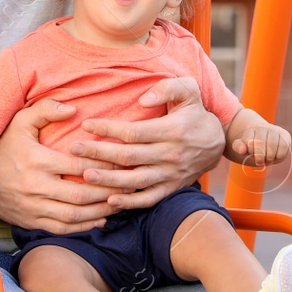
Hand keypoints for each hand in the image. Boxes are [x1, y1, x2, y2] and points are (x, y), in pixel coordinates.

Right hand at [0, 99, 119, 233]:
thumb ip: (46, 110)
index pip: (79, 164)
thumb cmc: (4, 147)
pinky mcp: (32, 221)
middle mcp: (36, 186)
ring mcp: (34, 207)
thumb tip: (73, 109)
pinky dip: (85, 226)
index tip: (124, 160)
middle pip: (81, 193)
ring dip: (101, 211)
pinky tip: (101, 219)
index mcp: (37, 160)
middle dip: (110, 190)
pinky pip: (63, 228)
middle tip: (131, 185)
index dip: (104, 163)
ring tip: (121, 203)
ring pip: (75, 215)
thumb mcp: (19, 121)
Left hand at [70, 77, 224, 211]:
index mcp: (173, 130)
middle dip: (99, 153)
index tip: (87, 125)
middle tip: (74, 149)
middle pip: (129, 156)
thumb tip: (143, 100)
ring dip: (109, 180)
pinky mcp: (170, 188)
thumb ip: (168, 89)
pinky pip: (148, 199)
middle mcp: (171, 154)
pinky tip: (109, 201)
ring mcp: (170, 174)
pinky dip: (129, 203)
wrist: (217, 142)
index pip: (134, 132)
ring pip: (135, 180)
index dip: (109, 129)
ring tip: (85, 175)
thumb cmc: (194, 112)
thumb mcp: (189, 91)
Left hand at [231, 123, 290, 166]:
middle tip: (260, 161)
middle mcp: (263, 127)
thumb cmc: (253, 145)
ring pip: (272, 144)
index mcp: (251, 128)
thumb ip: (238, 147)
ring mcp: (275, 130)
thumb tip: (242, 151)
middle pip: (261, 143)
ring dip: (269, 157)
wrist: (265, 140)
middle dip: (260, 156)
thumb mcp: (242, 146)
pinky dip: (279, 156)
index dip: (251, 152)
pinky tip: (275, 157)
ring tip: (267, 160)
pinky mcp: (285, 135)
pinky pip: (283, 146)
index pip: (249, 142)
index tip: (251, 154)